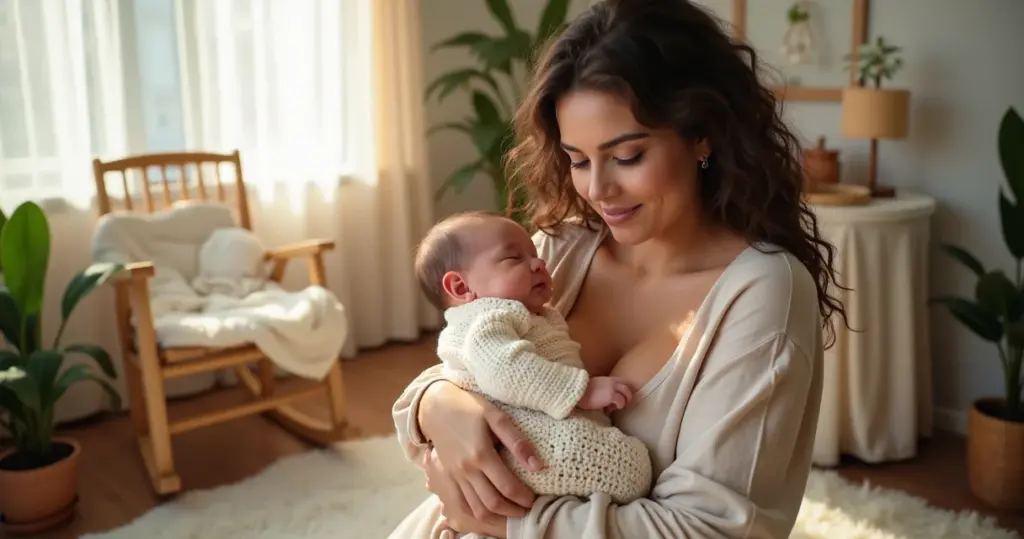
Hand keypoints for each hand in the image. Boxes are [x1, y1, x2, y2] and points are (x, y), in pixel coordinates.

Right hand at [418, 381, 542, 519]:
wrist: (436, 408)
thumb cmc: (469, 408)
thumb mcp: (497, 417)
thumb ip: (518, 442)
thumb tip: (538, 466)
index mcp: (481, 454)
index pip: (507, 487)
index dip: (524, 498)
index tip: (534, 499)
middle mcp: (466, 470)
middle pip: (492, 503)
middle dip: (513, 511)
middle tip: (527, 509)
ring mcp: (455, 476)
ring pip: (476, 509)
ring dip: (496, 516)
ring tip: (512, 512)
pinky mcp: (447, 478)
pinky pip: (461, 504)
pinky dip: (476, 514)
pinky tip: (489, 511)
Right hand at [578, 376, 632, 411]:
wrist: (576, 393)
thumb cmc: (582, 394)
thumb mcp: (594, 388)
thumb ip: (602, 391)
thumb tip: (607, 402)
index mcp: (607, 379)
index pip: (622, 381)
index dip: (626, 389)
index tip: (625, 397)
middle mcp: (611, 382)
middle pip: (627, 387)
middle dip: (627, 396)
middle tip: (622, 404)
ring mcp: (612, 388)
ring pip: (626, 393)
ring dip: (624, 401)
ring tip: (616, 407)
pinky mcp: (610, 395)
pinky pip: (621, 400)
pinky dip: (619, 405)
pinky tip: (610, 409)